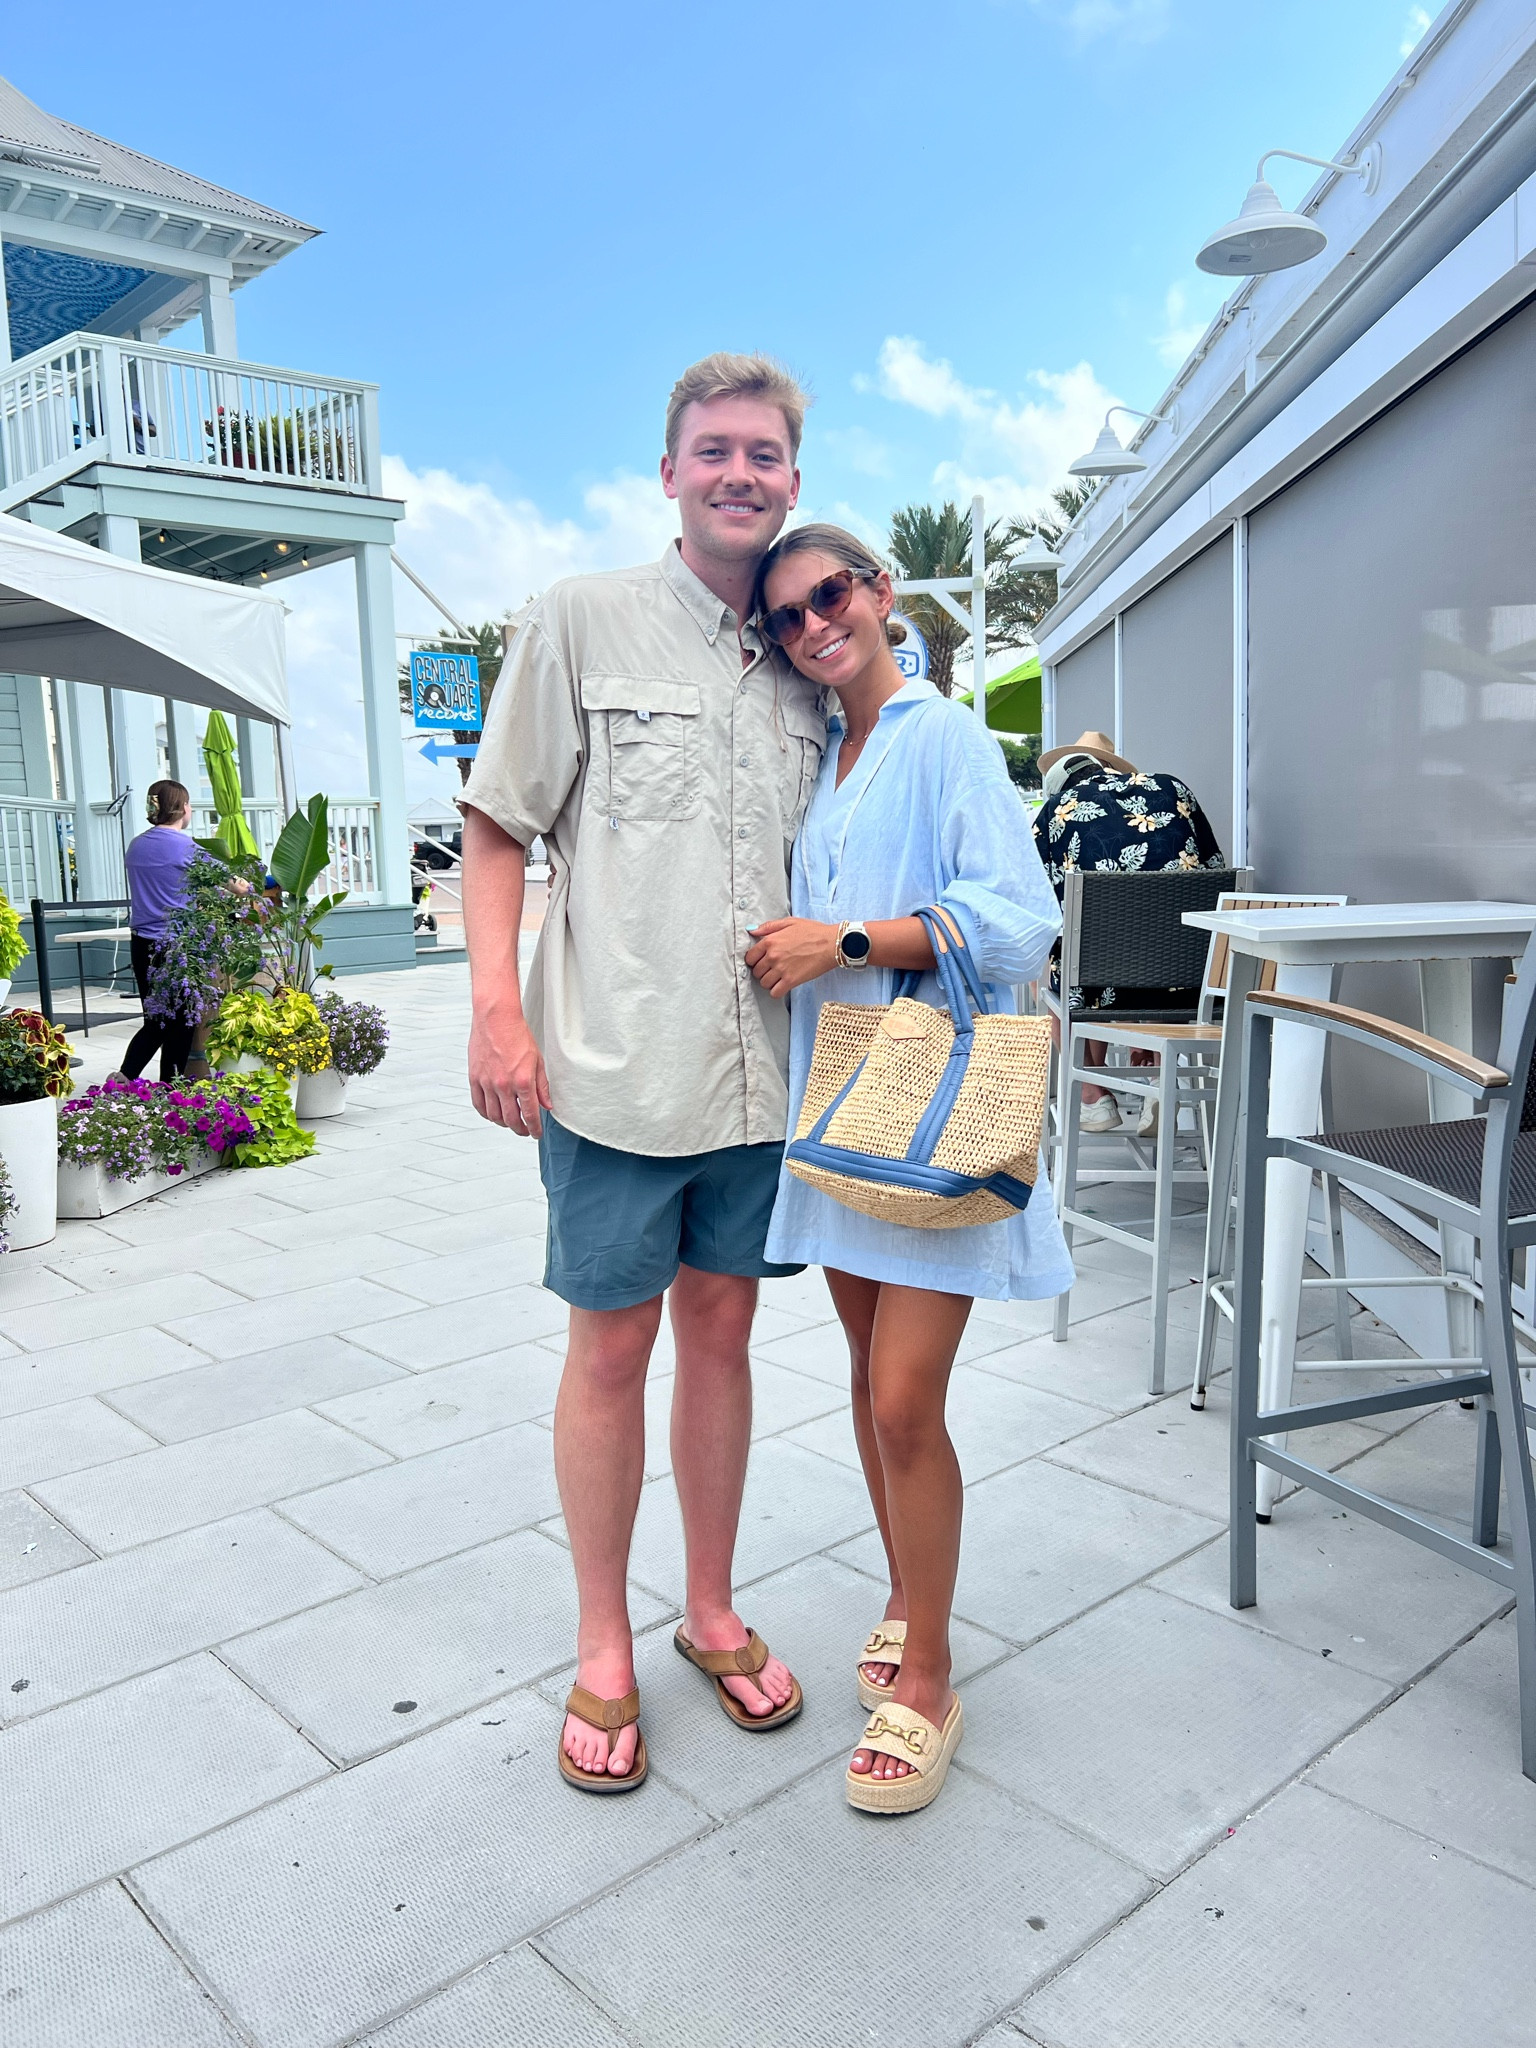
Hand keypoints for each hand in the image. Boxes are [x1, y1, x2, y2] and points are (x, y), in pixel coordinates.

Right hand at [468, 1000, 551, 1135]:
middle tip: (524, 1130)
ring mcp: (487, 1083)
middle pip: (511, 1120)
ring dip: (503, 1123)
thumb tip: (546, 1104)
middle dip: (520, 1129)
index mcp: (523, 1081)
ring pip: (494, 1115)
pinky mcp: (474, 1078)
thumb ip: (542, 1086)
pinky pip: (478, 1104)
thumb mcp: (538, 1060)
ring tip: (510, 1122)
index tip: (536, 1133)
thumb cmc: (517, 1034)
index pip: (530, 1114)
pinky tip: (492, 1113)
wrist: (496, 1018)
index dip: (534, 1128)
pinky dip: (486, 1114)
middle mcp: (504, 1085)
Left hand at [745, 918, 838, 998]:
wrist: (832, 943)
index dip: (754, 960)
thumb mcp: (790, 922)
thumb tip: (752, 931)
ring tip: (778, 977)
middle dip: (762, 971)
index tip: (760, 961)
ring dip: (769, 982)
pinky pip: (775, 993)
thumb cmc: (814, 932)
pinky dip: (777, 991)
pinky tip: (782, 986)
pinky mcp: (791, 981)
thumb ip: (769, 927)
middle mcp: (773, 956)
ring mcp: (781, 969)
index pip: (750, 957)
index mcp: (770, 941)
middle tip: (772, 969)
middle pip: (756, 972)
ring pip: (764, 983)